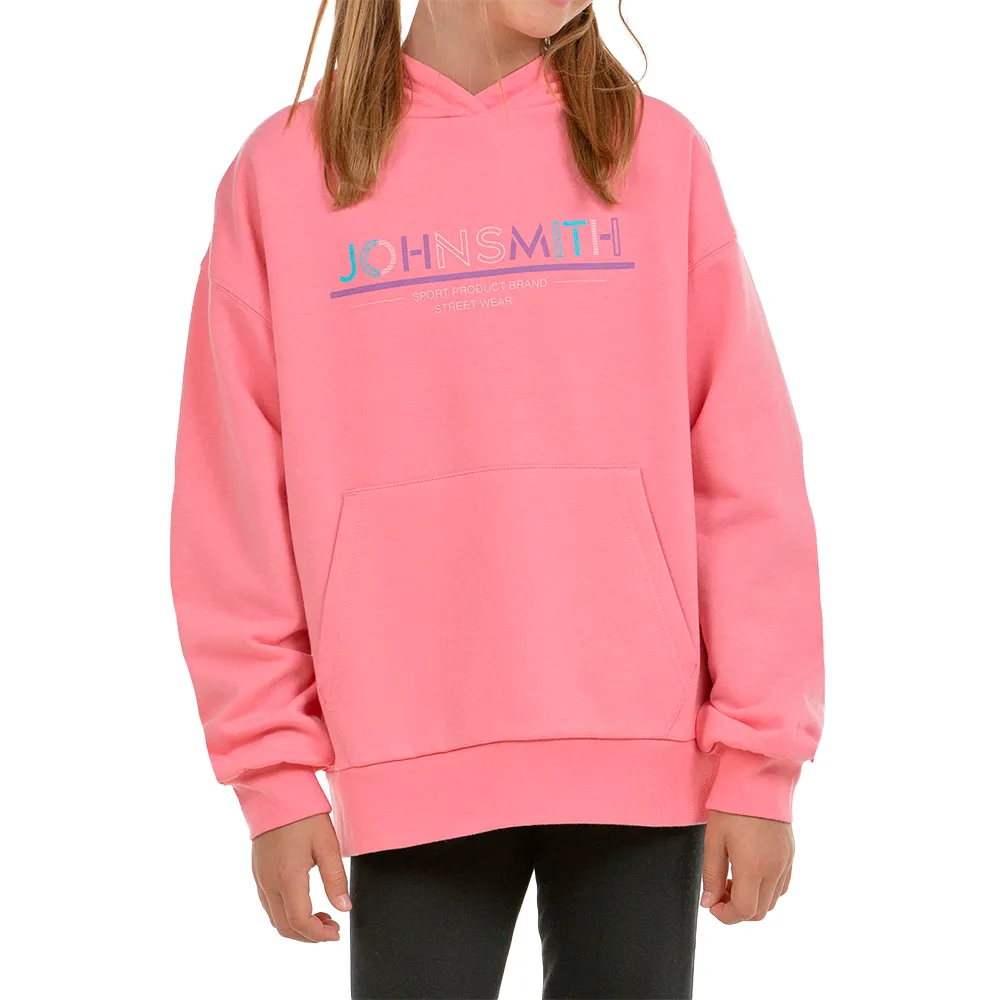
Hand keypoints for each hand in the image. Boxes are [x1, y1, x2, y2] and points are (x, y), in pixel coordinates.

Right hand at [251, 813, 351, 941]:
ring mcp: (260, 879)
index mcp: (288, 877)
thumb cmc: (304, 814)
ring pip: (275, 919)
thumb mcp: (327, 844)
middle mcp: (269, 883)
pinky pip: (269, 905)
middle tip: (331, 928)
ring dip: (297, 927)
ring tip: (321, 916)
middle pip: (284, 928)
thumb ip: (335, 878)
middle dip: (309, 936)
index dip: (319, 935)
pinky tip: (304, 903)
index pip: (300, 922)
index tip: (336, 932)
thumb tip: (344, 908)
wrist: (277, 792)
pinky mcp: (258, 873)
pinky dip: (286, 914)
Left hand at [701, 809, 793, 923]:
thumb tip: (709, 902)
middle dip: (737, 910)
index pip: (744, 910)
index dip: (726, 915)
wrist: (757, 779)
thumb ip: (711, 875)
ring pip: (772, 901)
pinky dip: (766, 890)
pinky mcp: (790, 854)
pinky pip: (782, 886)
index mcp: (753, 867)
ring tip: (733, 879)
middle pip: (760, 911)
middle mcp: (774, 869)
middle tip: (719, 891)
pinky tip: (750, 873)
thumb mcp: (713, 839)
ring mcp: (786, 862)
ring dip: (752, 900)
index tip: (712, 905)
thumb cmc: (731, 806)